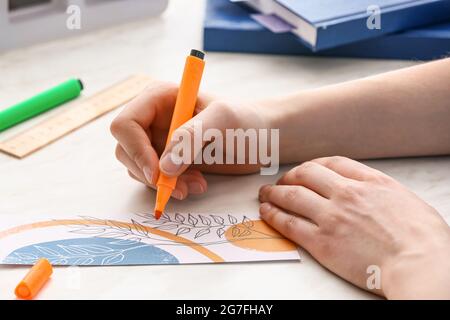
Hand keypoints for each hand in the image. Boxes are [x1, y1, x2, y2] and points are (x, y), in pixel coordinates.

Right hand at [110, 82, 270, 199]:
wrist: (262, 140)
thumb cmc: (247, 122)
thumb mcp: (223, 120)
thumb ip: (192, 137)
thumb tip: (163, 168)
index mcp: (159, 98)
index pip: (125, 125)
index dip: (136, 151)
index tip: (159, 173)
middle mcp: (154, 117)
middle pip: (126, 149)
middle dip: (150, 173)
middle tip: (180, 188)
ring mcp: (159, 139)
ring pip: (139, 167)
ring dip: (163, 184)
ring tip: (196, 185)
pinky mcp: (169, 159)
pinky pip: (154, 178)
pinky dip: (171, 187)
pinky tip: (197, 184)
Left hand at [258, 156, 449, 298]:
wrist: (420, 264)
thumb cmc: (422, 237)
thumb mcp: (404, 199)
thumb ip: (378, 190)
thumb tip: (365, 189)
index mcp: (368, 182)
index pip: (331, 163)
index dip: (312, 165)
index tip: (304, 170)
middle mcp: (345, 194)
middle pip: (306, 175)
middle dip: (288, 176)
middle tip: (279, 182)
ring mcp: (331, 216)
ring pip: (291, 196)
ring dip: (273, 193)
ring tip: (264, 194)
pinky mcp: (321, 241)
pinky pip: (289, 223)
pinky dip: (273, 215)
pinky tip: (266, 212)